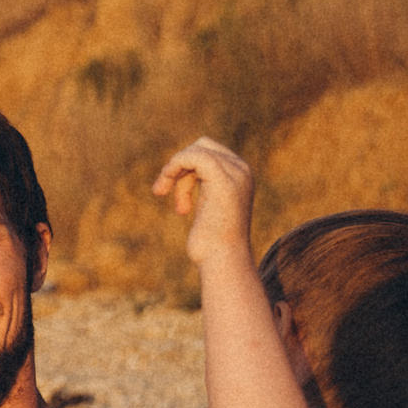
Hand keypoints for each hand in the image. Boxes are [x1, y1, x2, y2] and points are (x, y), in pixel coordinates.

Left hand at [149, 137, 256, 272]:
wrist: (223, 261)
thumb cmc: (212, 243)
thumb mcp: (207, 210)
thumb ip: (204, 189)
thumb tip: (181, 174)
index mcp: (241, 176)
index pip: (208, 152)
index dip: (185, 168)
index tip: (176, 197)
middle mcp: (242, 170)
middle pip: (201, 146)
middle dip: (180, 168)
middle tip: (166, 193)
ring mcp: (234, 173)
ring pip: (195, 151)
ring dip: (174, 174)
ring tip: (178, 207)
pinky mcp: (222, 178)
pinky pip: (192, 156)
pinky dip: (173, 167)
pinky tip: (165, 189)